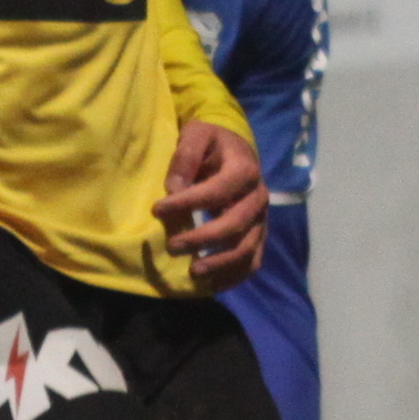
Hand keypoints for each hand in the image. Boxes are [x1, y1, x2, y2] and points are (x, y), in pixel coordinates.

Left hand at [154, 120, 267, 292]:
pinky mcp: (258, 234)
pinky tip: (211, 285)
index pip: (217, 191)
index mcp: (245, 169)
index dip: (187, 203)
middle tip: (172, 247)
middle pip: (235, 224)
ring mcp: (261, 219)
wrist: (236, 150)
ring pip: (247, 248)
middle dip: (202, 238)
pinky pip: (252, 261)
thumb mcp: (197, 134)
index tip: (157, 210)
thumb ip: (185, 156)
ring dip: (220, 264)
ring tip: (192, 272)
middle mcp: (258, 197)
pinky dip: (234, 276)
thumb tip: (173, 188)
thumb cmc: (213, 143)